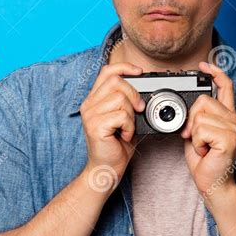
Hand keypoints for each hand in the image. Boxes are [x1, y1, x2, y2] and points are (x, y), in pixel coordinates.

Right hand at [80, 63, 144, 192]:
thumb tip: (146, 90)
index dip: (124, 67)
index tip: (140, 72)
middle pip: (116, 82)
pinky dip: (130, 126)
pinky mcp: (95, 126)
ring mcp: (90, 115)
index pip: (107, 71)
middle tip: (139, 110)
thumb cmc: (116, 145)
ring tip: (128, 128)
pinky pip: (121, 116)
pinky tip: (125, 136)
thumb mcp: (125, 119)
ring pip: (120, 99)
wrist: (106, 168)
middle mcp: (89, 105)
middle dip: (134, 94)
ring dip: (131, 115)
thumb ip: (128, 103)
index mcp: (95, 100)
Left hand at [181, 61, 235, 201]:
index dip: (215, 72)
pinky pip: (200, 129)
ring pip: (199, 116)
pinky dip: (196, 142)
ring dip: (193, 135)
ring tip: (203, 146)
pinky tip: (206, 151)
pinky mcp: (229, 138)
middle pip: (204, 99)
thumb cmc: (206, 161)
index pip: (226, 85)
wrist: (213, 183)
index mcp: (228, 115)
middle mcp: (234, 119)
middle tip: (195, 138)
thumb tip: (186, 108)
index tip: (204, 65)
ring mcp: (233, 128)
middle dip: (191, 119)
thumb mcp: (197, 134)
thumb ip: (197, 118)